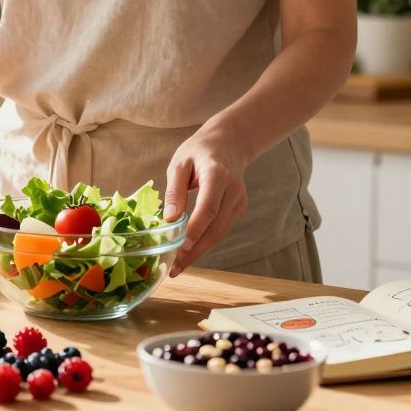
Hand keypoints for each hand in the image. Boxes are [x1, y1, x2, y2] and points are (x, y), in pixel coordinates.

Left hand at [163, 126, 250, 277]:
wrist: (228, 143)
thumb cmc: (199, 152)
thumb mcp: (179, 164)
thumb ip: (175, 191)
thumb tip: (170, 220)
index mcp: (217, 175)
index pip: (209, 207)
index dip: (196, 229)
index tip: (180, 246)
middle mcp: (233, 190)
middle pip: (216, 226)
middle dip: (195, 249)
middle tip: (174, 267)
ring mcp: (239, 200)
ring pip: (220, 232)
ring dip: (199, 251)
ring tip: (178, 266)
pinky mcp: (239, 208)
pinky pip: (222, 228)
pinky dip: (206, 242)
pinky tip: (190, 252)